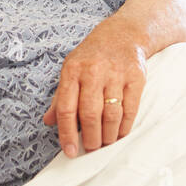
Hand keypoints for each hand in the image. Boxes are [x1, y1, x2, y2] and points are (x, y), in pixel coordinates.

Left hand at [43, 23, 146, 156]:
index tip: (70, 151)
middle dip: (91, 138)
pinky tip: (119, 133)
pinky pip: (130, 109)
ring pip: (111, 114)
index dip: (67, 134)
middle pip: (90, 114)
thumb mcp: (71, 69)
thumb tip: (49, 121)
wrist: (124, 34)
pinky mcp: (136, 77)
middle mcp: (94, 72)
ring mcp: (116, 74)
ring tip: (105, 143)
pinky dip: (124, 127)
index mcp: (73, 71)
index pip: (66, 108)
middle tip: (91, 149)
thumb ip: (60, 97)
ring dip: (108, 136)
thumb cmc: (93, 56)